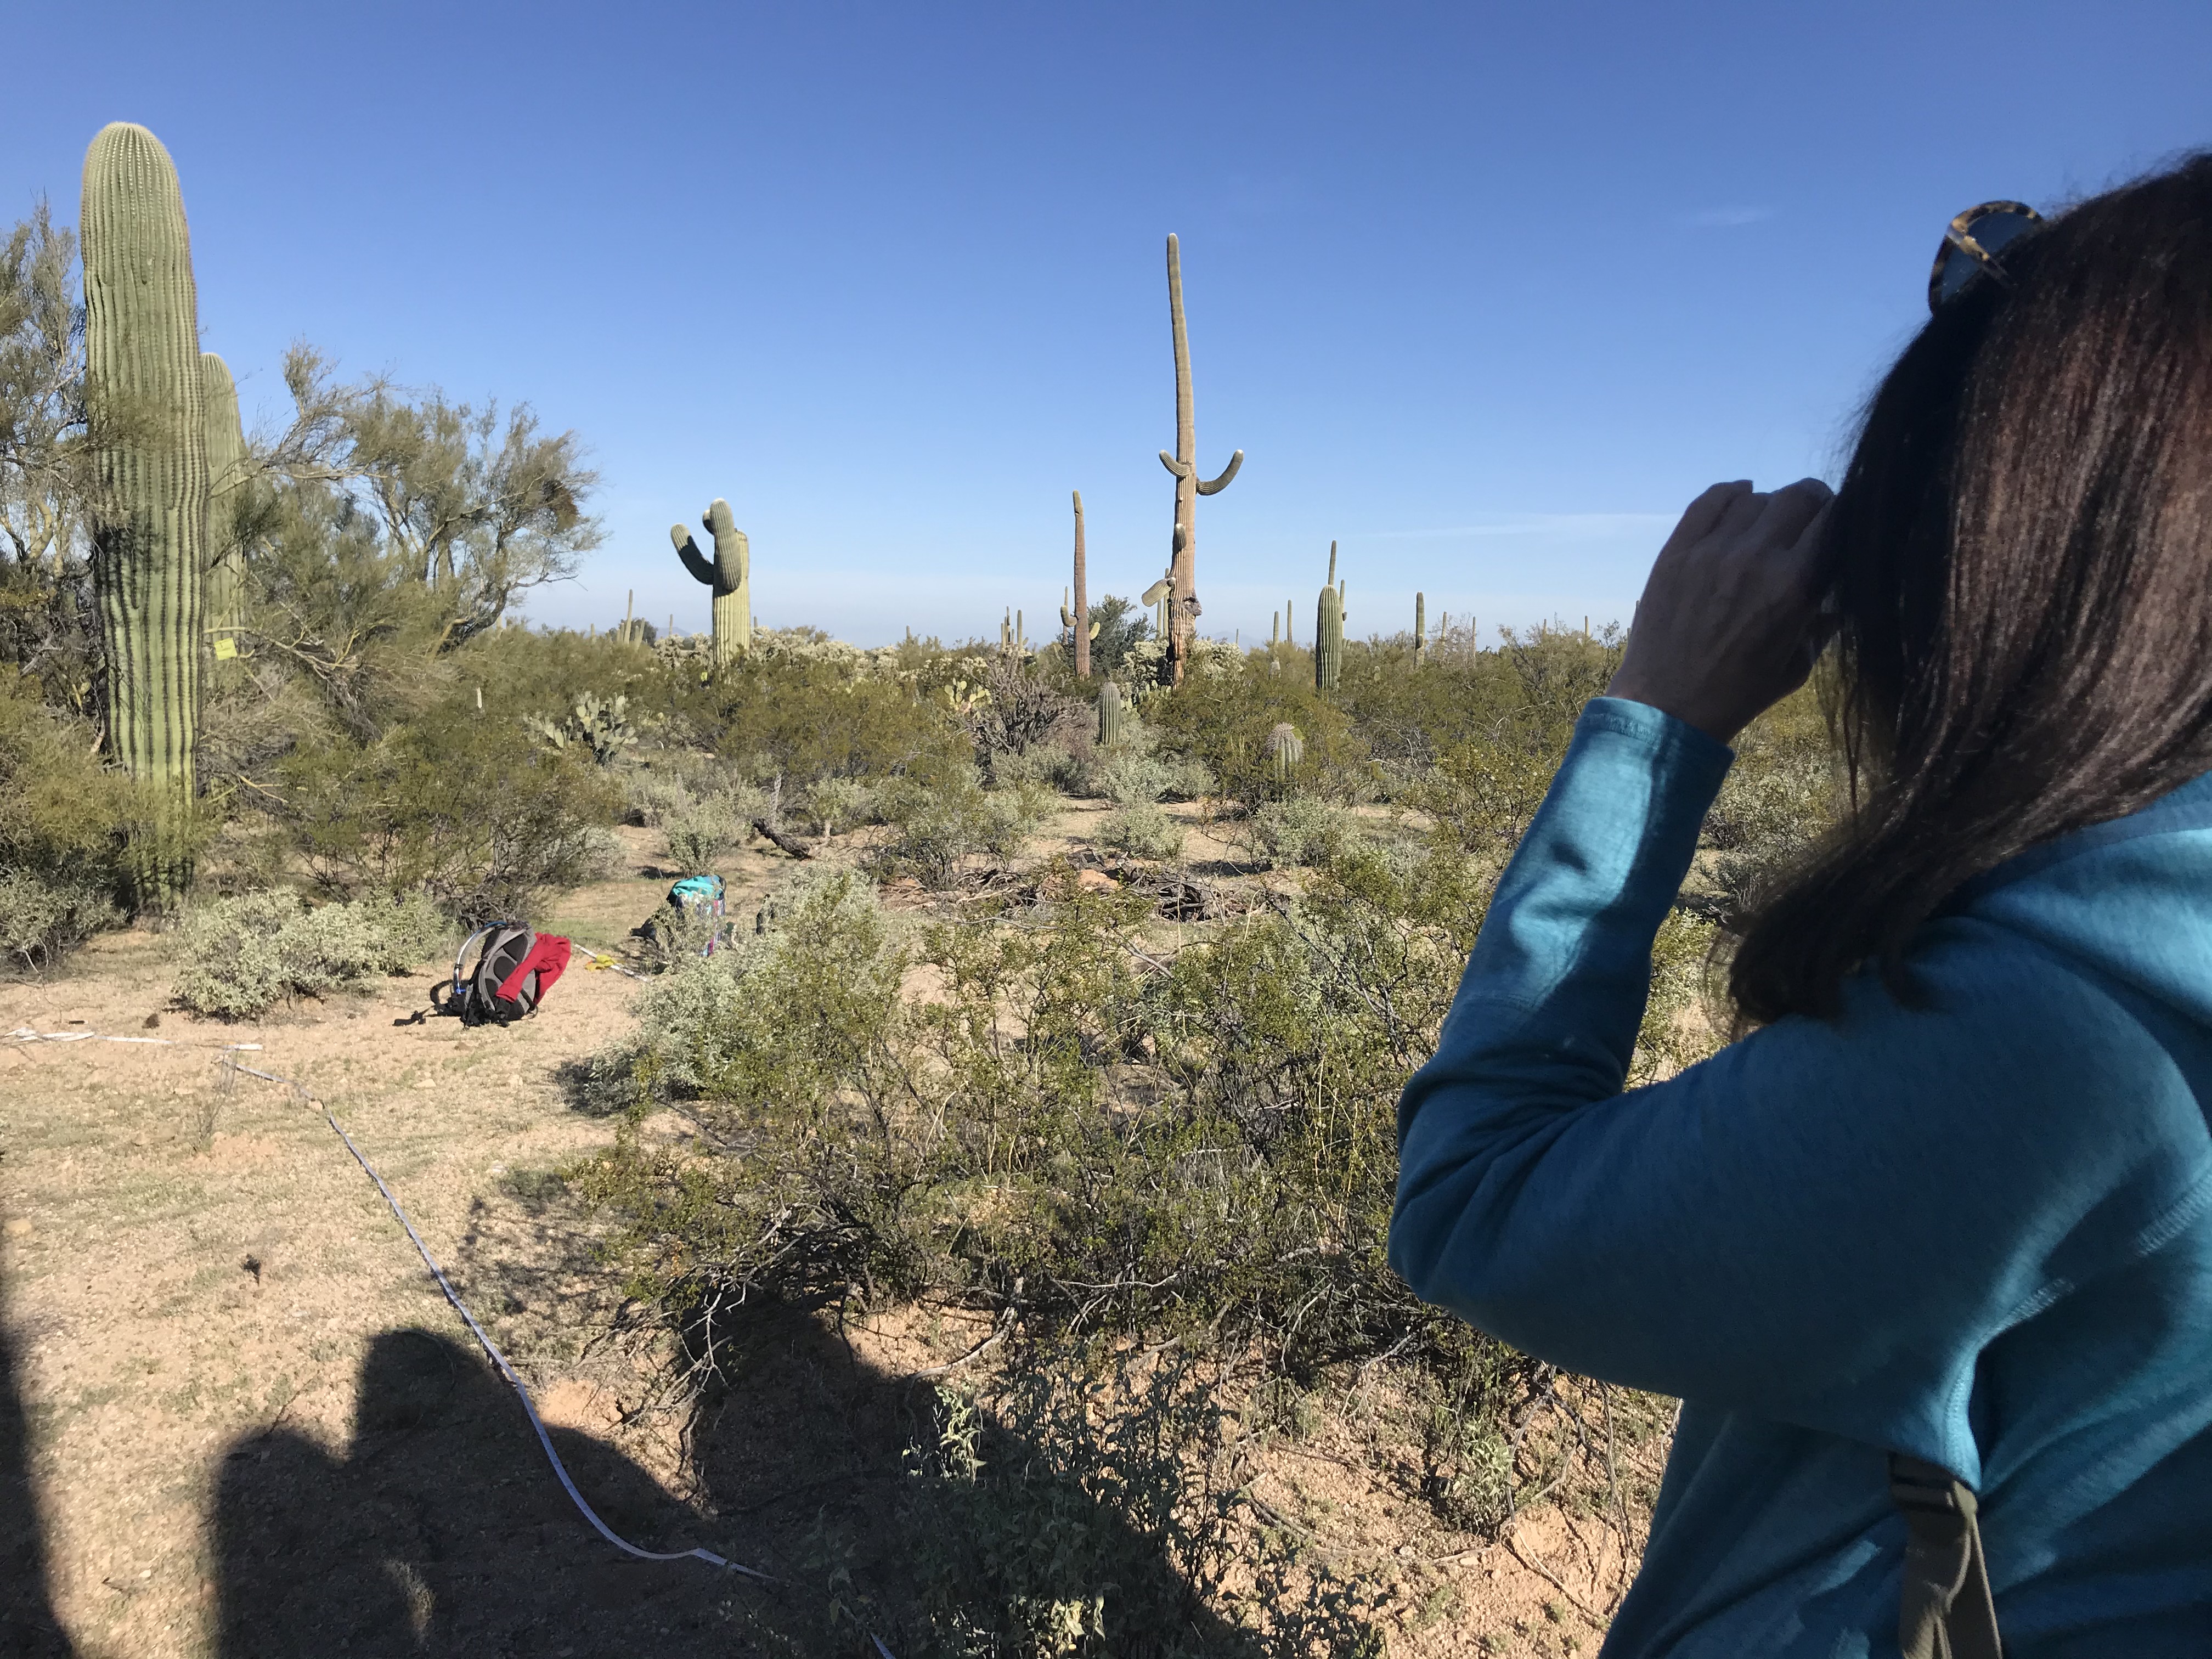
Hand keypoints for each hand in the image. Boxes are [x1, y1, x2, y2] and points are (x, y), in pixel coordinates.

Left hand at [1607, 478, 1832, 744]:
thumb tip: (1841, 591)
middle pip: (1798, 496)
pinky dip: (1731, 494)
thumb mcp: (1798, 663)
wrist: (1668, 707)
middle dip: (1813, 502)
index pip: (1836, 519)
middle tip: (1810, 519)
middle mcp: (1755, 558)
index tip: (1841, 525)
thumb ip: (1824, 620)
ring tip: (1769, 526)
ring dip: (1770, 507)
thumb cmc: (1739, 692)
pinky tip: (1741, 499)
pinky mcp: (1676, 552)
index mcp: (1794, 586)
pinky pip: (1709, 501)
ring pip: (1755, 498)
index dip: (1844, 515)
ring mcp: (1711, 551)